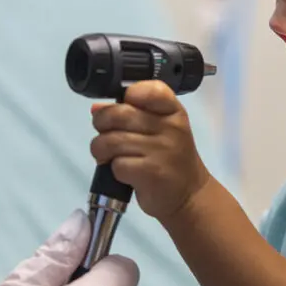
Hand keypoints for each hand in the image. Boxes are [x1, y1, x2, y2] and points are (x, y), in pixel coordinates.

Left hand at [90, 80, 211, 220]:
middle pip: (120, 114)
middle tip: (104, 134)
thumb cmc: (169, 159)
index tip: (125, 106)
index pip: (149, 90)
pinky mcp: (151, 173)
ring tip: (107, 156)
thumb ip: (131, 115)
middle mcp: (170, 127)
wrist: (189, 196)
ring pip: (112, 140)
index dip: (129, 94)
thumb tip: (96, 109)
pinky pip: (117, 164)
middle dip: (101, 123)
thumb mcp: (160, 130)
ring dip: (101, 150)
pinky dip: (112, 170)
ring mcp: (162, 150)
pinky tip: (122, 172)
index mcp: (173, 111)